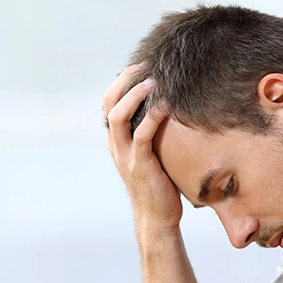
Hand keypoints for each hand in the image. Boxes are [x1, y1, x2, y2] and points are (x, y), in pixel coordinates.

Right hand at [103, 65, 181, 232]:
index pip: (109, 103)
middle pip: (109, 103)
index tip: (140, 66)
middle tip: (144, 65)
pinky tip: (167, 105)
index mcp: (117, 141)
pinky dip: (153, 117)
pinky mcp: (140, 165)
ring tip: (153, 80)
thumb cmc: (161, 186)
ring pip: (119, 116)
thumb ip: (154, 135)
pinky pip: (142, 135)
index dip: (121, 82)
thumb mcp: (154, 155)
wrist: (158, 217)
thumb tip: (173, 111)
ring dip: (135, 95)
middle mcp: (116, 145)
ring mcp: (126, 155)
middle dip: (125, 81)